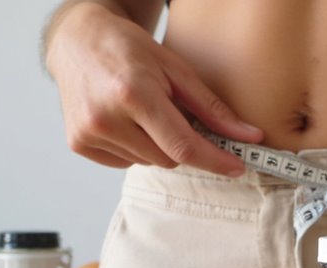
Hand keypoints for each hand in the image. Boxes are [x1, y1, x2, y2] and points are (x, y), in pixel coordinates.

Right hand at [45, 3, 262, 175]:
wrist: (76, 41)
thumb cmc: (129, 50)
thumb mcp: (176, 70)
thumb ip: (213, 108)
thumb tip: (250, 137)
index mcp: (133, 94)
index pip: (183, 145)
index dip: (215, 160)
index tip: (237, 167)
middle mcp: (106, 118)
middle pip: (169, 158)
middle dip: (181, 143)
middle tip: (174, 114)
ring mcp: (88, 134)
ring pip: (149, 163)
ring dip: (156, 145)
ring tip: (143, 112)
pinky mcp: (78, 144)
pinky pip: (126, 163)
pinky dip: (135, 148)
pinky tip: (126, 121)